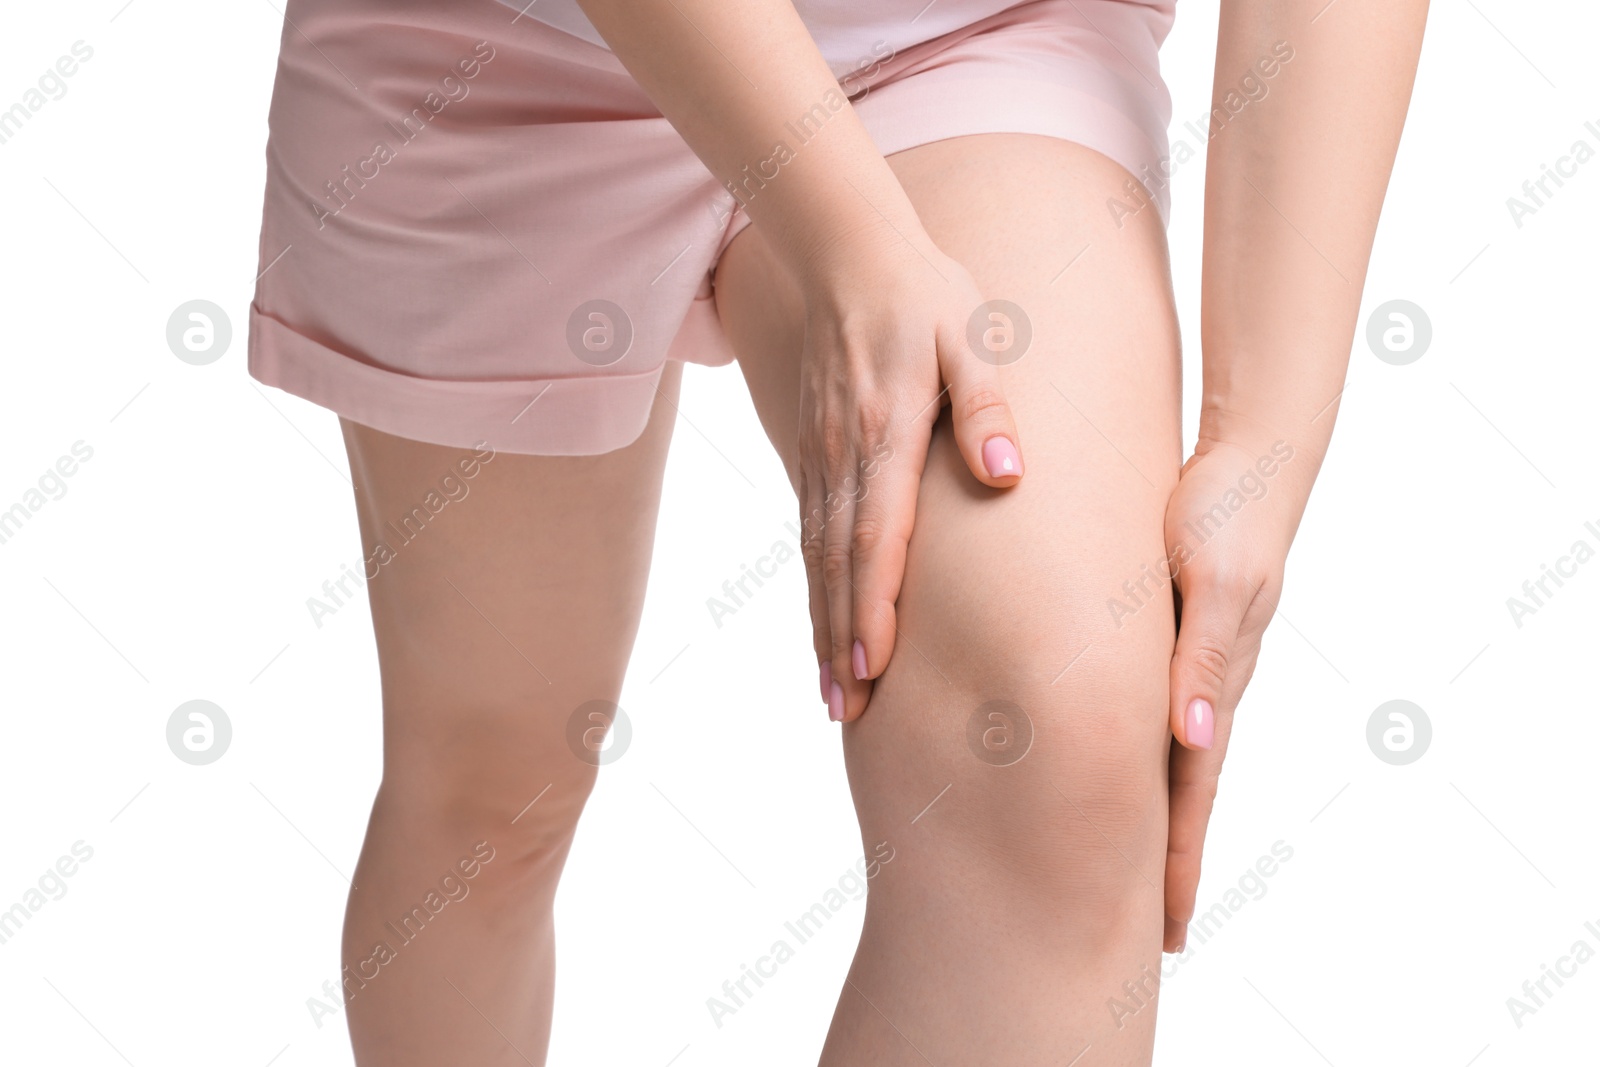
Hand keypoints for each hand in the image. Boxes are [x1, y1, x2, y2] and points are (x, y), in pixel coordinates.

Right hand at [796, 238, 1024, 722]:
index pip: (876, 536)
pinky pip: (809, 534)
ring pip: (816, 558)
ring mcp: (821, 456)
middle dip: (842, 642)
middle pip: (837, 564)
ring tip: (830, 695)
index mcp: (885, 433)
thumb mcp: (974, 338)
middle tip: (846, 712)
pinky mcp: (814, 453)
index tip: (874, 668)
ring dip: (822, 628)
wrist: (851, 255)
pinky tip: (821, 625)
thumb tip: (1007, 477)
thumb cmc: (927, 298)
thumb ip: (986, 409)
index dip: (874, 606)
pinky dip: (813, 589)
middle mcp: (843, 454)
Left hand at [1160, 435, 1304, 952]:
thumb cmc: (1227, 513)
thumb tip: (1194, 739)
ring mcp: (1196, 664)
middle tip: (1150, 931)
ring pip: (1171, 759)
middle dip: (1167, 861)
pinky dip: (1145, 758)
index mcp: (1216, 683)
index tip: (1166, 925)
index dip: (1177, 859)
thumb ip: (1203, 658)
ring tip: (1135, 870)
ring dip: (1155, 816)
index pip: (1193, 793)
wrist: (1248, 456)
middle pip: (1183, 791)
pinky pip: (1156, 712)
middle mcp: (1207, 686)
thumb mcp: (1215, 583)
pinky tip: (1126, 770)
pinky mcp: (1180, 636)